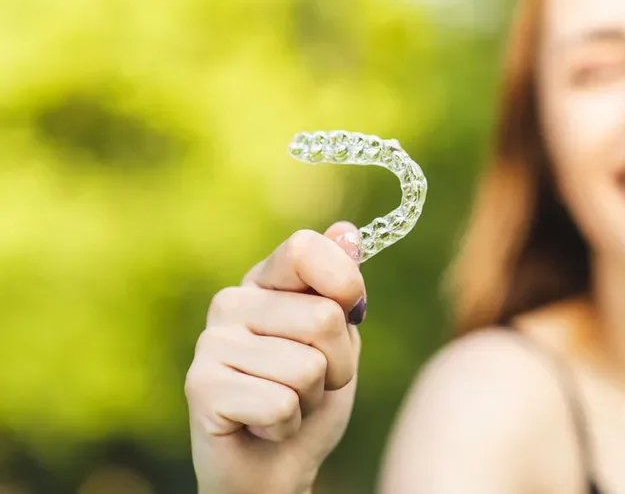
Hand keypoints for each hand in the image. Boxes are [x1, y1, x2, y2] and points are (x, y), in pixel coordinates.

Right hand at [185, 222, 366, 493]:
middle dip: (337, 363)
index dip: (344, 283)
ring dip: (312, 398)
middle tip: (313, 382)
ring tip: (286, 405)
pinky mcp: (200, 387)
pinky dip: (288, 424)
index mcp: (266, 282)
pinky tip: (263, 425)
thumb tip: (346, 230)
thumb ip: (341, 287)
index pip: (306, 248)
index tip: (350, 311)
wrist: (275, 468)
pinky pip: (281, 403)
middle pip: (323, 317)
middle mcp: (232, 303)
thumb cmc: (310, 400)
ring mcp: (211, 343)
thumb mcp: (340, 339)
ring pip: (306, 366)